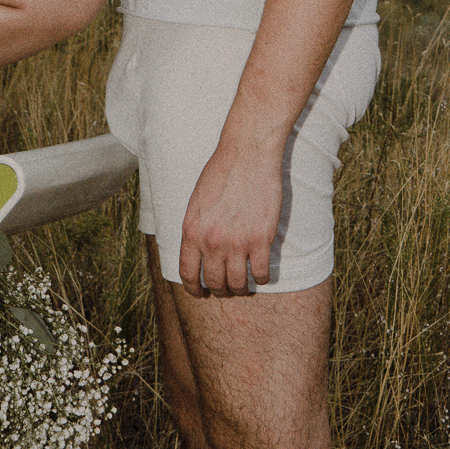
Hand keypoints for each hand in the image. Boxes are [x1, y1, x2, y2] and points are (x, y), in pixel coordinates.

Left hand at [177, 134, 284, 298]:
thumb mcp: (196, 202)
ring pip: (237, 283)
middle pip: (214, 282)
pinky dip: (261, 278)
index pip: (188, 273)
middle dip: (220, 290)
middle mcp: (211, 242)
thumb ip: (195, 229)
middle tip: (226, 289)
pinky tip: (261, 274)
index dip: (194, 289)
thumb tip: (197, 252)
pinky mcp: (261, 240)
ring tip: (245, 286)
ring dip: (241, 289)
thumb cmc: (221, 172)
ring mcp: (237, 243)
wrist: (247, 154)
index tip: (200, 293)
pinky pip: (261, 273)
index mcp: (192, 232)